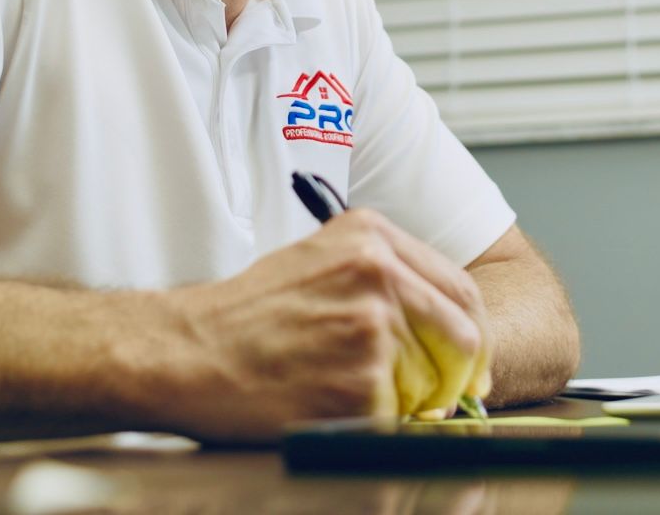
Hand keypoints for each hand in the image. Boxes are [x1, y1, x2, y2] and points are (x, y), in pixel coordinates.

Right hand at [158, 207, 489, 440]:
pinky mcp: (360, 385)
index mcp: (372, 236)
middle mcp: (379, 274)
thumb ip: (384, 280)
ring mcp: (372, 330)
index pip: (460, 288)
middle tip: (443, 398)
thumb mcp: (319, 262)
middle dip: (458, 376)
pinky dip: (371, 423)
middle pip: (462, 336)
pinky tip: (326, 403)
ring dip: (404, 401)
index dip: (472, 333)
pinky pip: (395, 417)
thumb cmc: (245, 313)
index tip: (471, 361)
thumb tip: (446, 328)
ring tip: (344, 389)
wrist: (186, 350)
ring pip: (429, 382)